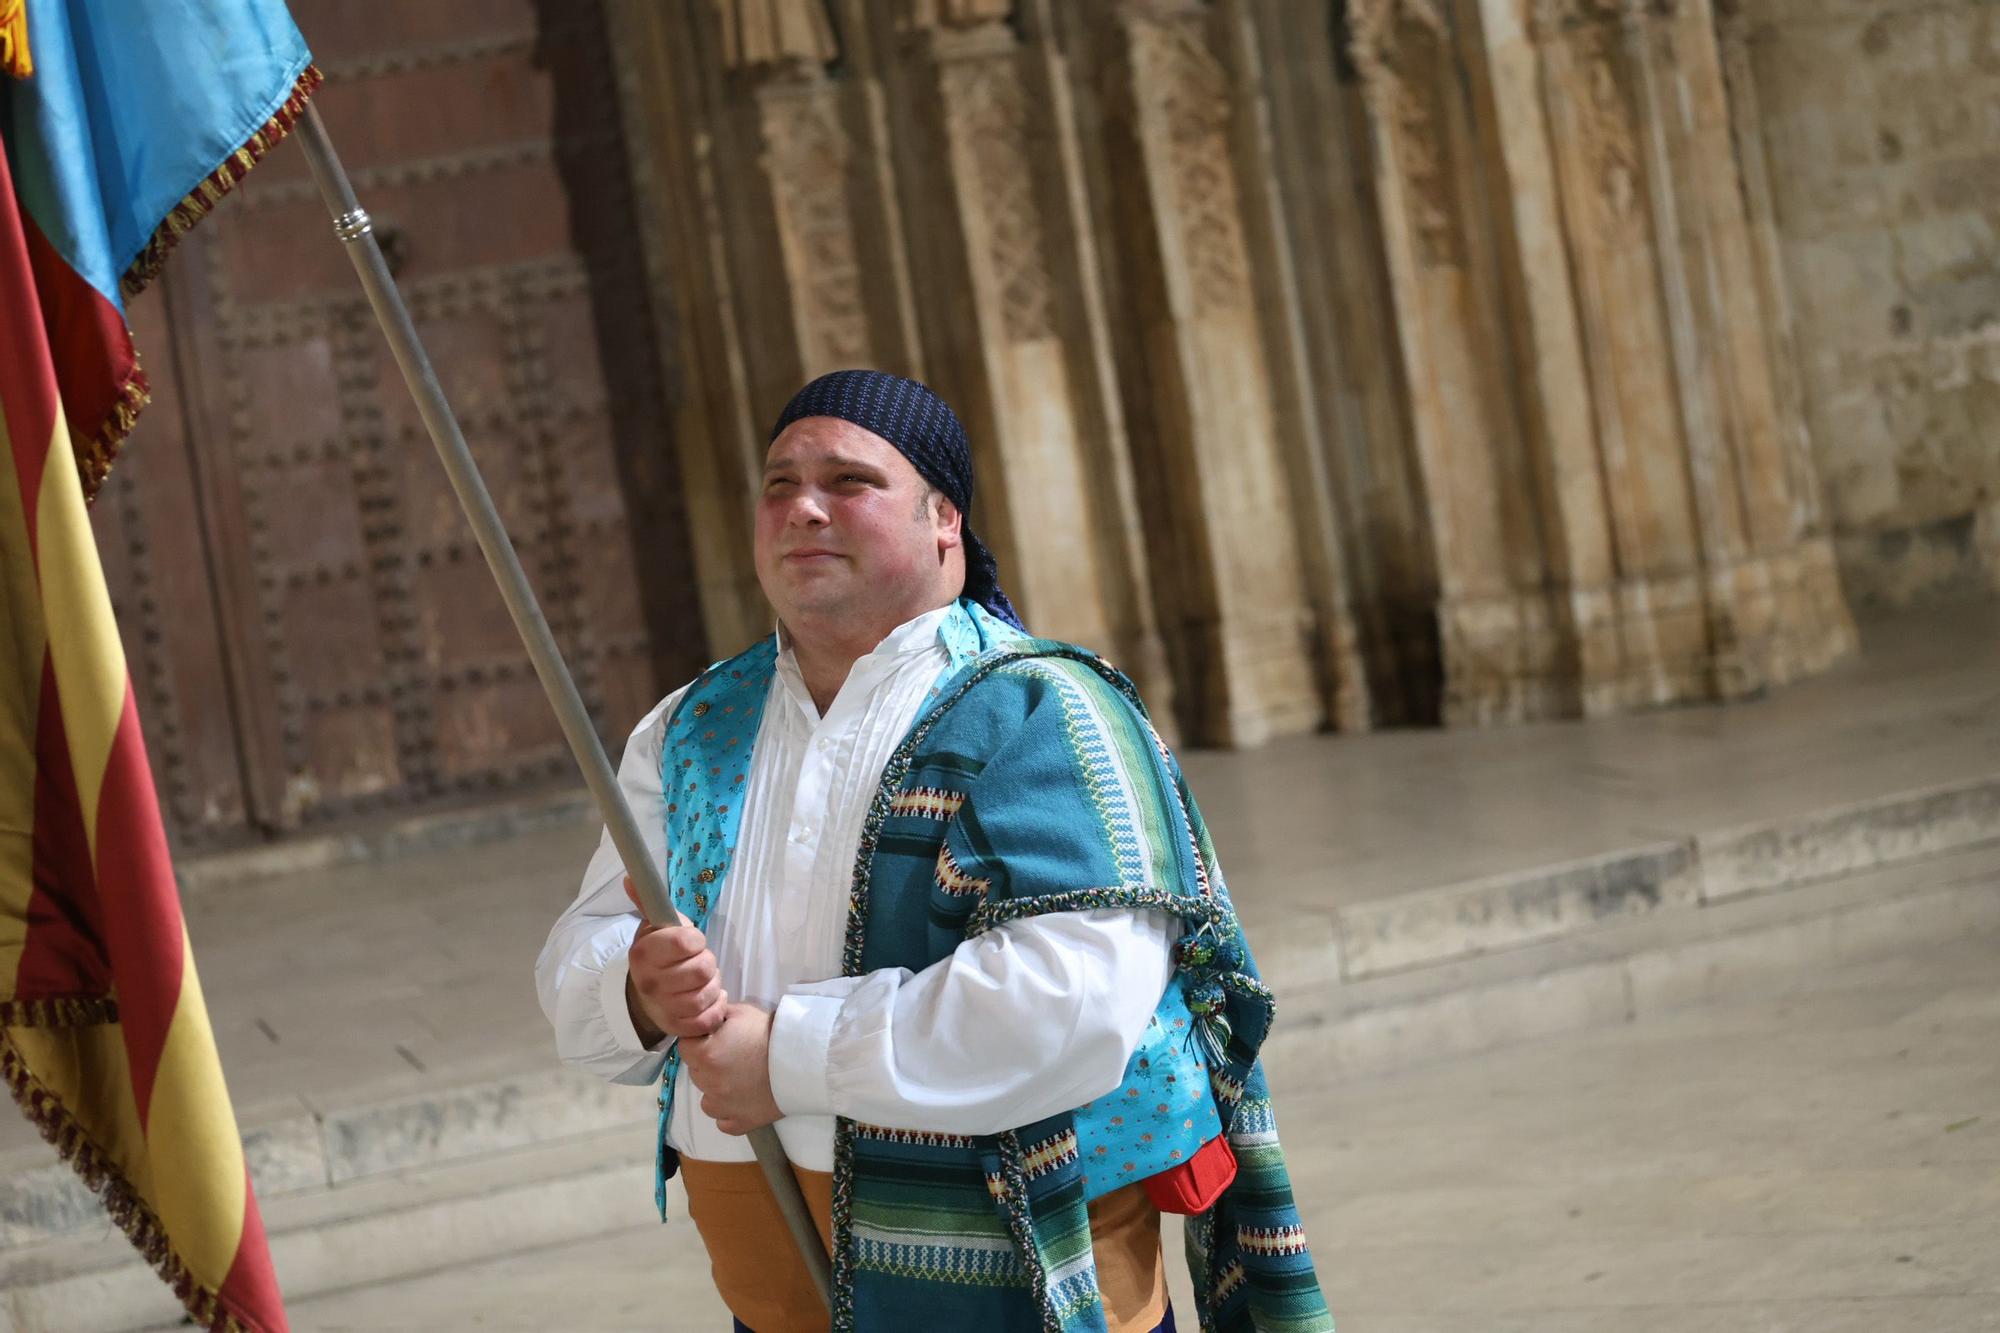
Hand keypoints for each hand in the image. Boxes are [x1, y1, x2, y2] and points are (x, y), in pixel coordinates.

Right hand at [623, 874, 726, 1043]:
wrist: (643, 995)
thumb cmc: (657, 956)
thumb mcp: (652, 927)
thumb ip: (647, 901)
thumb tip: (631, 877)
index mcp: (643, 953)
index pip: (686, 942)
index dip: (697, 940)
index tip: (693, 942)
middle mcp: (650, 982)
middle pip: (702, 970)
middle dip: (708, 963)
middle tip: (700, 963)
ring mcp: (663, 1008)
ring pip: (706, 996)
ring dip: (713, 987)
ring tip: (705, 982)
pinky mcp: (676, 1028)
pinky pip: (708, 1020)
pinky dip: (716, 1009)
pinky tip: (711, 1000)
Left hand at [680, 1002, 781, 1135]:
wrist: (802, 1060)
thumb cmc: (770, 1034)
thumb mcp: (741, 1013)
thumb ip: (716, 1016)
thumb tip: (706, 1018)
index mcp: (705, 1055)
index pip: (685, 1047)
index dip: (699, 1041)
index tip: (715, 1038)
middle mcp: (708, 1084)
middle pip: (696, 1072)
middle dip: (707, 1063)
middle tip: (732, 1055)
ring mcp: (723, 1107)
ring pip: (707, 1100)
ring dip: (716, 1090)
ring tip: (739, 1079)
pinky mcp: (739, 1123)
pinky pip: (723, 1121)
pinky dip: (729, 1112)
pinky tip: (742, 1100)